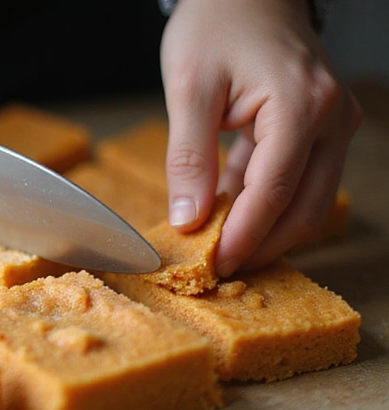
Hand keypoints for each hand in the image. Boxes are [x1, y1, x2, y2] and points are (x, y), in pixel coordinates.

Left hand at [160, 0, 362, 276]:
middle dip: (261, 244)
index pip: (274, 190)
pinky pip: (301, 180)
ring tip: (222, 251)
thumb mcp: (188, 88)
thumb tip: (188, 219)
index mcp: (301, 104)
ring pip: (308, 200)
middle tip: (218, 270)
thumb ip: (189, 156)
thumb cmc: (216, 26)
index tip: (214, 264)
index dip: (244, 235)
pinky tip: (230, 218)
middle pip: (303, 206)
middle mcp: (331, 117)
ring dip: (267, 230)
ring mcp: (334, 123)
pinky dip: (267, 204)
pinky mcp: (325, 129)